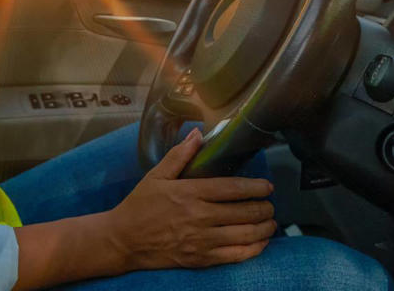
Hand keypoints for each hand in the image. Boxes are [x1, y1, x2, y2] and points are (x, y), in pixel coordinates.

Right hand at [104, 129, 275, 271]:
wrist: (123, 240)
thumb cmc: (139, 205)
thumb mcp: (155, 176)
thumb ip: (179, 155)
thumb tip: (198, 134)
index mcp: (189, 193)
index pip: (231, 189)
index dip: (254, 187)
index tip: (267, 186)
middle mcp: (199, 217)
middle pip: (243, 212)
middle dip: (263, 208)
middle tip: (270, 204)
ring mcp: (201, 240)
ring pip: (244, 235)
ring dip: (263, 228)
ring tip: (270, 222)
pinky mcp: (201, 259)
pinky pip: (236, 256)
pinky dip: (254, 249)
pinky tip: (260, 243)